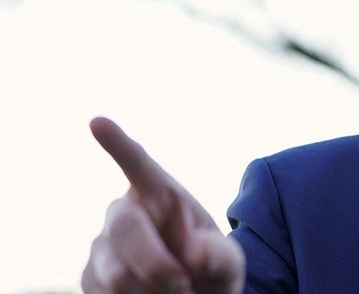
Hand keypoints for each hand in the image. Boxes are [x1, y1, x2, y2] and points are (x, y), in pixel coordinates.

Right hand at [82, 117, 244, 292]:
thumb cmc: (210, 269)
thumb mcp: (228, 262)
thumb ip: (218, 255)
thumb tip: (193, 252)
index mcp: (160, 193)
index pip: (137, 163)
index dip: (118, 144)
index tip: (98, 122)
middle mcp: (124, 212)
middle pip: (124, 227)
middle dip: (156, 263)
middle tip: (183, 284)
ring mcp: (101, 246)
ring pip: (115, 274)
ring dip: (152, 291)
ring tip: (176, 292)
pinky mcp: (88, 278)